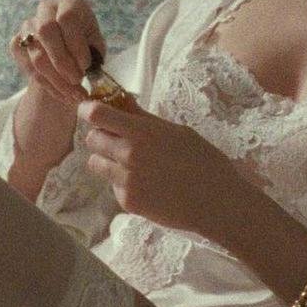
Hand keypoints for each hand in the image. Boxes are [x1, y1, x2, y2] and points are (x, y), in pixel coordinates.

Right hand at [9, 0, 105, 108]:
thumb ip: (94, 53)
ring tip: (75, 96)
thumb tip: (90, 70)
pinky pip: (27, 67)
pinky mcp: (16, 43)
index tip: (86, 65)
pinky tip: (62, 94)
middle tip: (77, 81)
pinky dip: (47, 85)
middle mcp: (46, 9)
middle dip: (62, 62)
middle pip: (46, 32)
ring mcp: (28, 25)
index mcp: (70, 3)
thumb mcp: (96, 44)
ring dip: (57, 80)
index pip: (67, 18)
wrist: (67, 52)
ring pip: (37, 55)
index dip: (75, 44)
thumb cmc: (87, 44)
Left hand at [78, 98, 237, 237]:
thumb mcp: (178, 132)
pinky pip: (113, 186)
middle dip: (102, 137)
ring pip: (96, 164)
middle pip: (91, 139)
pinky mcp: (128, 202)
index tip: (91, 110)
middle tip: (118, 140)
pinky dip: (123, 183)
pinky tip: (147, 186)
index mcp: (142, 133)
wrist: (217, 202)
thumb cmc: (205, 162)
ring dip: (108, 161)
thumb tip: (122, 103)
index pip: (97, 115)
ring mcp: (126, 181)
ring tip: (131, 165)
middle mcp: (128, 156)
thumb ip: (145, 120)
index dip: (88, 110)